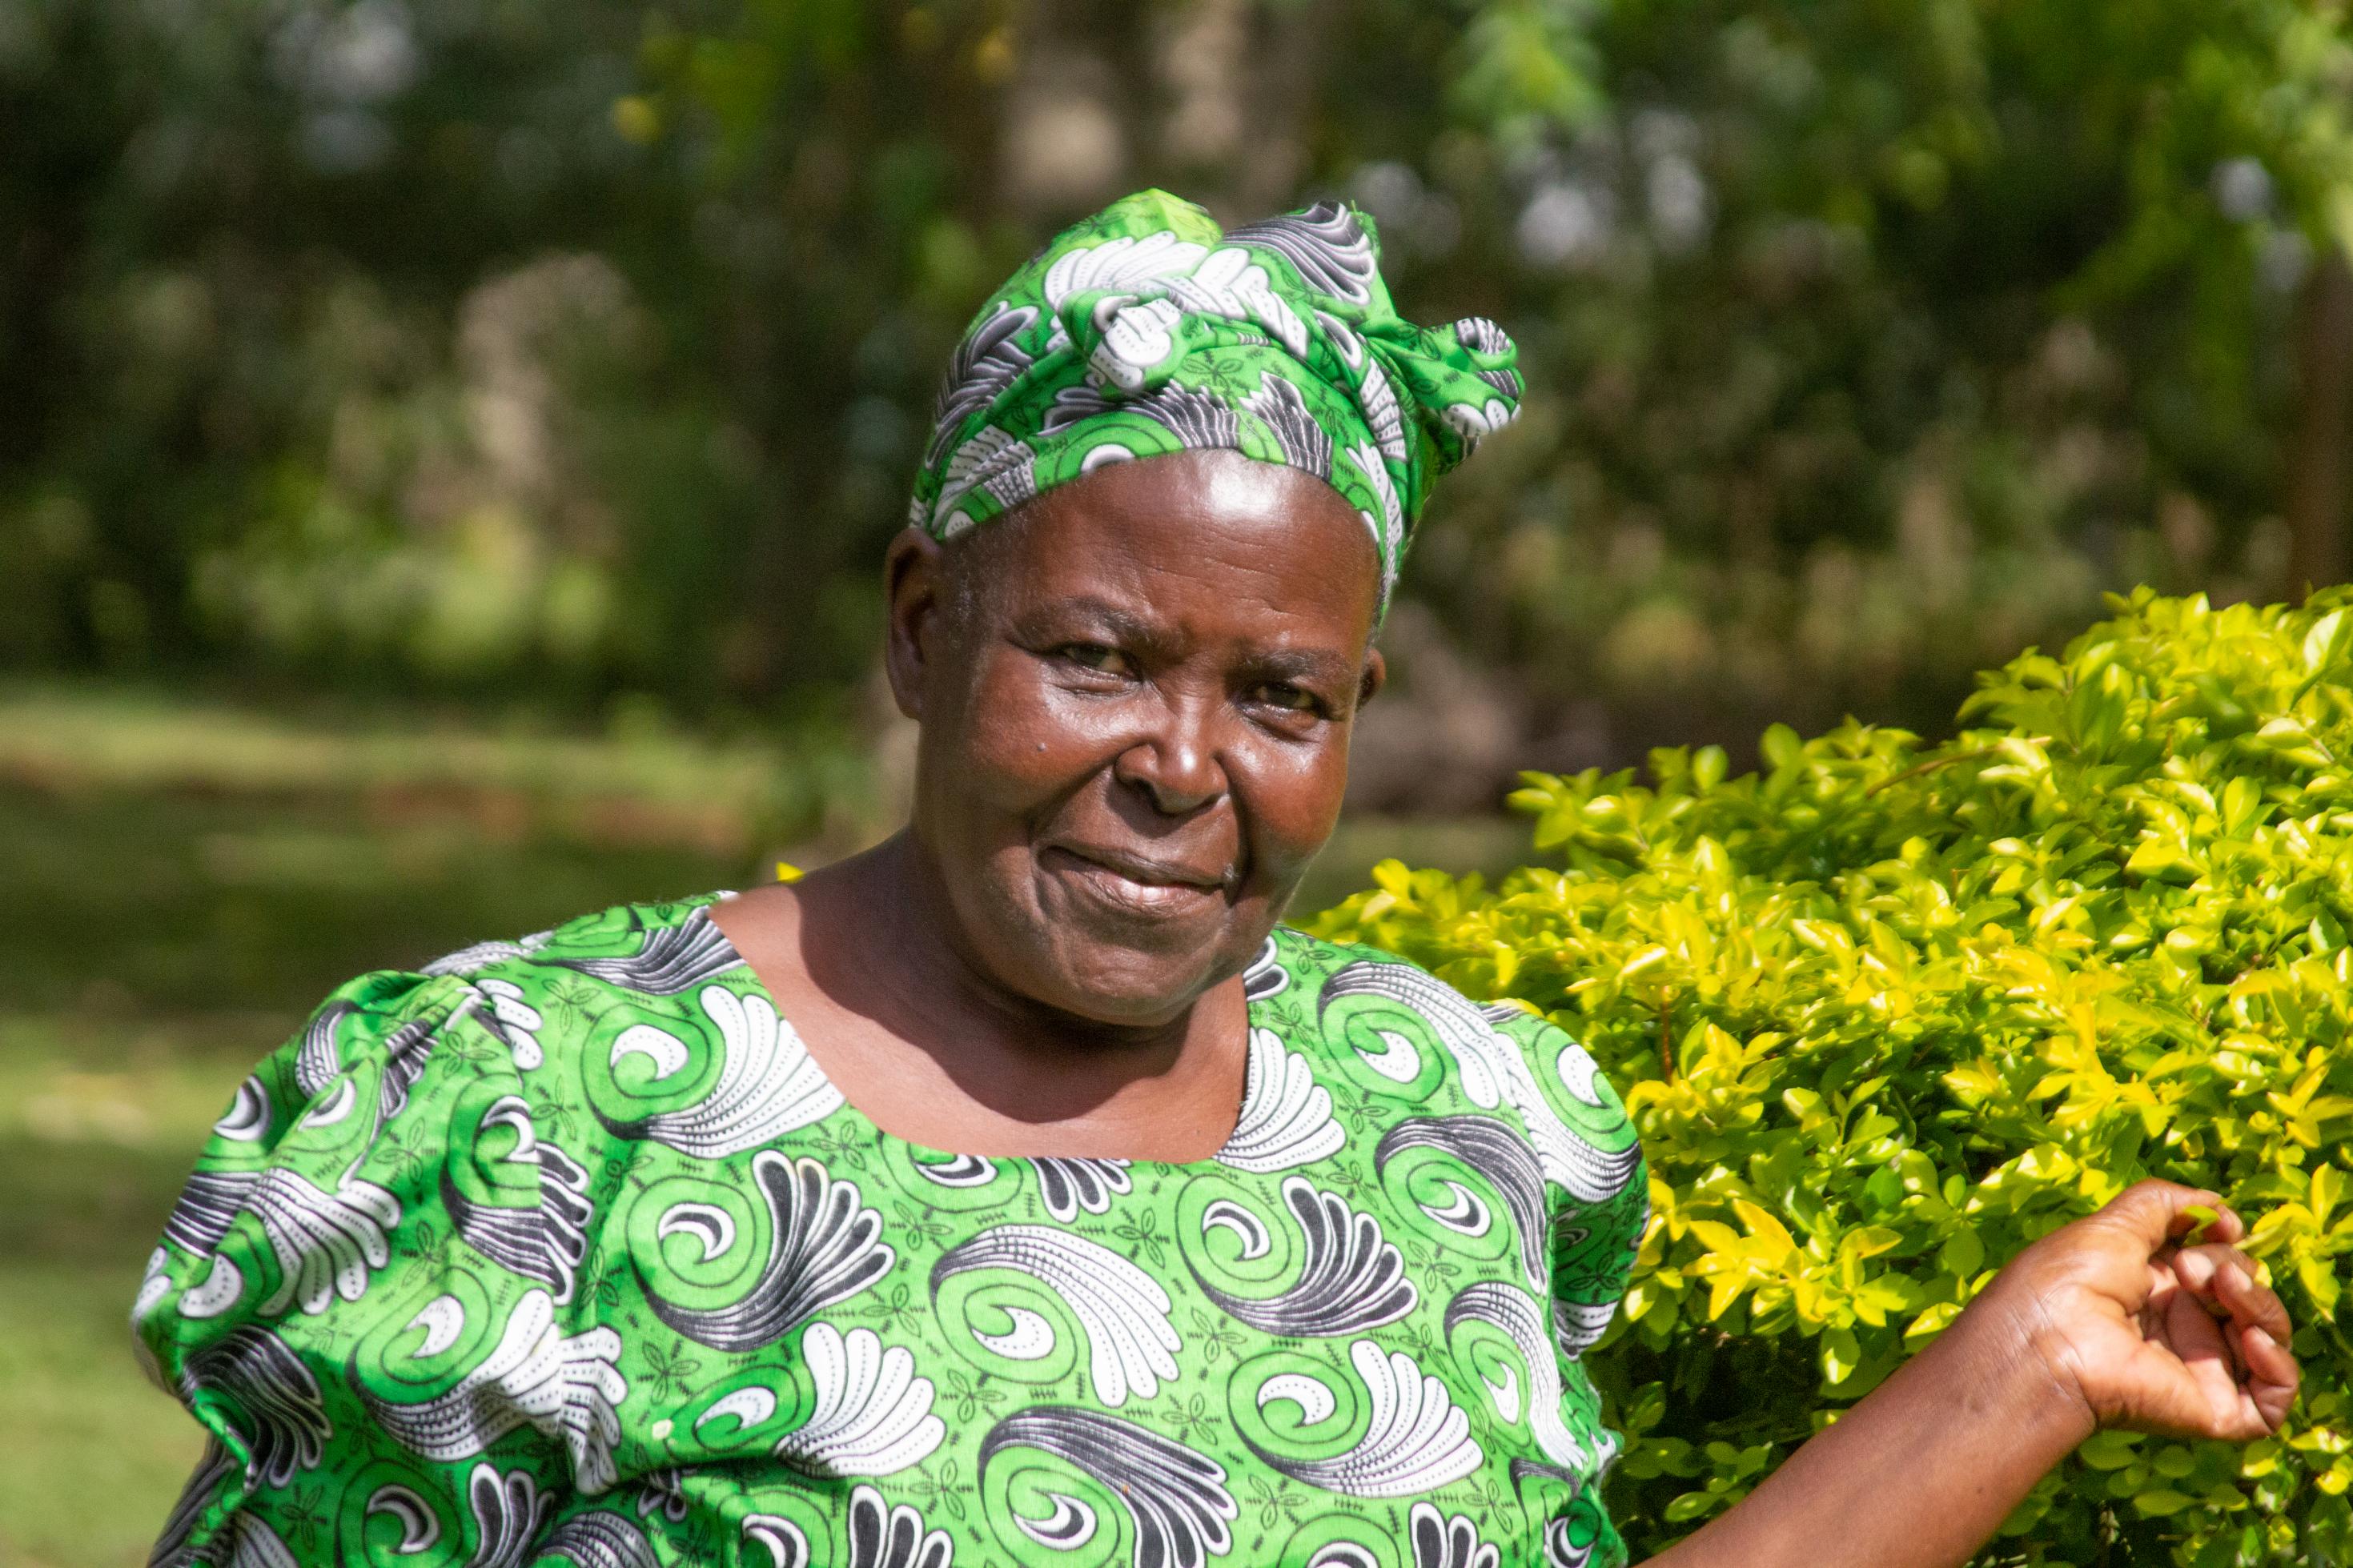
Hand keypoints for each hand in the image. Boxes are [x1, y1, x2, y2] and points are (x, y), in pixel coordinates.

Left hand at [1977, 1181, 2297, 1441]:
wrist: (2048, 1341)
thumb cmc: (2068, 1281)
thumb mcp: (2116, 1224)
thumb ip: (2165, 1204)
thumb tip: (2217, 1206)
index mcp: (2156, 1288)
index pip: (2219, 1263)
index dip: (2224, 1240)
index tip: (2217, 1225)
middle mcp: (2180, 1327)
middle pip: (2245, 1294)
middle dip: (2231, 1265)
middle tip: (2188, 1266)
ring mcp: (2199, 1369)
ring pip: (2267, 1337)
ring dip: (2260, 1302)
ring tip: (2222, 1285)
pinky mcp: (2214, 1409)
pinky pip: (2273, 1396)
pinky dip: (2278, 1364)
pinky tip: (2251, 1336)